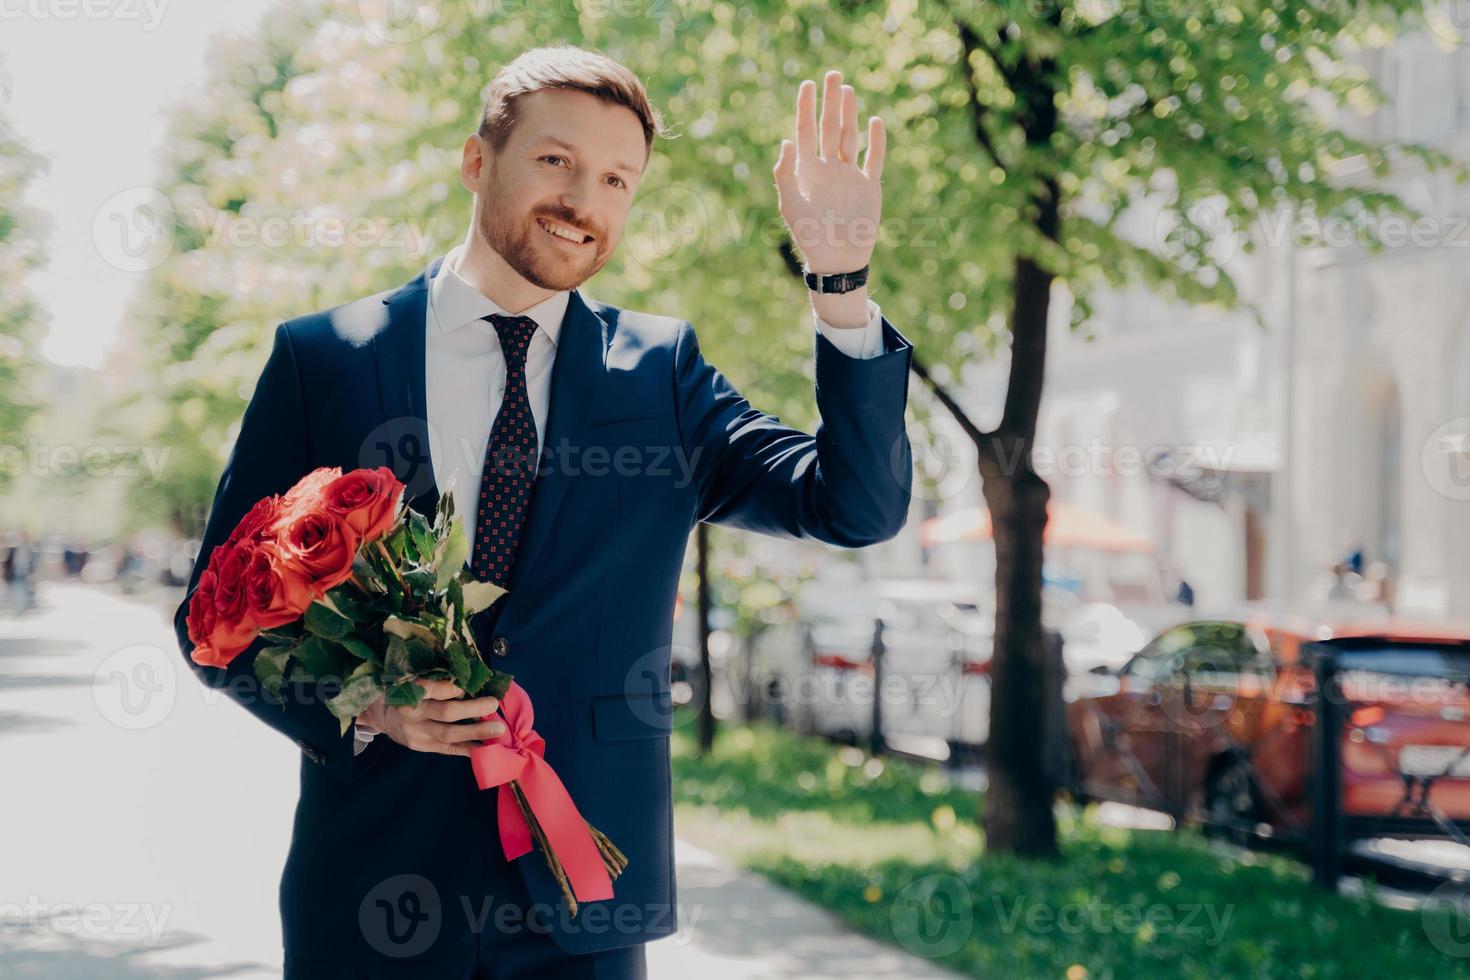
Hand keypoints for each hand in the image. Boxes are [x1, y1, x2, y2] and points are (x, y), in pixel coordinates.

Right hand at [356, 679, 504, 757]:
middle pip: (444, 713)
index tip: (467, 684)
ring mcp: (417, 734)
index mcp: (406, 692)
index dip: (449, 688)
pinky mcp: (422, 746)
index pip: (428, 689)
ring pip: (449, 734)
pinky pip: (447, 749)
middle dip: (472, 709)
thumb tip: (465, 675)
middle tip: (493, 704)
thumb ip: (431, 677)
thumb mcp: (406, 677)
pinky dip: (467, 749)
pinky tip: (486, 749)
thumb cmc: (399, 689)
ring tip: (498, 729)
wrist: (377, 715)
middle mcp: (412, 714)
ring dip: (476, 732)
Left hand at [773, 69, 885, 275]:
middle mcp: (827, 168)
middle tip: (833, 74)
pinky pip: (873, 159)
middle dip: (830, 102)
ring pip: (849, 137)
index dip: (806, 107)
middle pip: (829, 127)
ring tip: (849, 90)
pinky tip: (875, 121)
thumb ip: (785, 173)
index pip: (805, 131)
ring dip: (850, 114)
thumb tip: (785, 142)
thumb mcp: (790, 204)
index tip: (808, 84)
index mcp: (806, 170)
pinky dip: (876, 141)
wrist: (836, 260)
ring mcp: (849, 176)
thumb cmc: (809, 235)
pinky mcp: (869, 186)